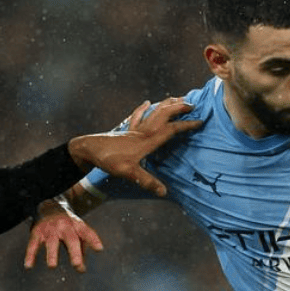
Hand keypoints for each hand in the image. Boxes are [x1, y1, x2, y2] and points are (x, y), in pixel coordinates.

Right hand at [25, 199, 103, 271]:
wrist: (48, 205)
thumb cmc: (67, 225)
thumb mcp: (77, 232)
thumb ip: (81, 250)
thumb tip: (81, 270)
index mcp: (77, 226)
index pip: (87, 232)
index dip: (93, 240)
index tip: (99, 249)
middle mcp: (64, 226)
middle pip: (71, 239)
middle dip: (74, 252)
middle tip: (76, 265)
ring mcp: (50, 229)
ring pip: (51, 242)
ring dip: (52, 254)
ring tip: (52, 266)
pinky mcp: (37, 232)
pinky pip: (33, 244)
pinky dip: (30, 255)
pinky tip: (28, 265)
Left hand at [67, 98, 200, 195]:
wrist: (89, 150)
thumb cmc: (109, 160)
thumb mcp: (129, 173)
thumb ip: (147, 181)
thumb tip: (164, 192)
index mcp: (148, 140)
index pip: (171, 129)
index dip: (186, 125)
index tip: (200, 121)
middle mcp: (143, 131)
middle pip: (164, 114)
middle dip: (179, 108)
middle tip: (193, 104)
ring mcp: (134, 129)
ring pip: (154, 111)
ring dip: (166, 104)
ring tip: (177, 99)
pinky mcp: (126, 130)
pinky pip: (138, 115)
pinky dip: (144, 108)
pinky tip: (147, 102)